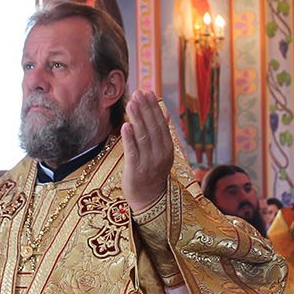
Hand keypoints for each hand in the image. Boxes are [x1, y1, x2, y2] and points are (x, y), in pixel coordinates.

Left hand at [121, 90, 174, 211]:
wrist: (150, 201)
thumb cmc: (153, 174)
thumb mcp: (162, 153)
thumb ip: (162, 132)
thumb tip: (165, 112)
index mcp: (167, 149)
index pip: (160, 124)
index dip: (153, 108)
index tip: (147, 92)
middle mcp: (160, 155)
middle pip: (152, 128)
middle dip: (145, 109)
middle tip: (138, 93)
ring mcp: (149, 163)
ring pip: (143, 137)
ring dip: (137, 118)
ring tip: (131, 103)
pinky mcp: (136, 171)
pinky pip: (133, 152)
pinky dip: (129, 139)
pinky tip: (125, 125)